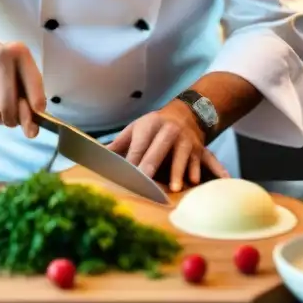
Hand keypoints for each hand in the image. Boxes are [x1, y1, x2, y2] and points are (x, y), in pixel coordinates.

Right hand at [0, 39, 43, 137]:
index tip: (39, 113)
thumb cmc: (3, 69)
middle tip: (14, 118)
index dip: (36, 101)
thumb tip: (32, 131)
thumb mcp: (22, 73)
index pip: (32, 81)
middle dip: (13, 119)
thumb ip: (31, 98)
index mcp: (17, 52)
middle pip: (7, 105)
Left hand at [106, 101, 229, 191]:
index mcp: (150, 126)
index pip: (140, 145)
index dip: (133, 160)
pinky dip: (206, 171)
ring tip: (175, 188)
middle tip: (145, 182)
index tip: (127, 175)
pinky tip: (202, 183)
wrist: (186, 113)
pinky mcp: (200, 149)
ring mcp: (186, 141)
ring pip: (183, 156)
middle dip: (152, 164)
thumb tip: (97, 155)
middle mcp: (169, 131)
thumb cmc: (154, 126)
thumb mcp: (136, 128)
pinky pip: (204, 161)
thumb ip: (119, 143)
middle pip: (160, 149)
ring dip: (179, 172)